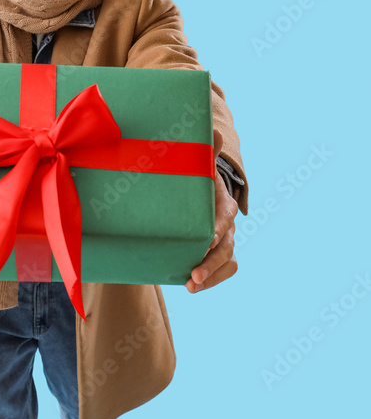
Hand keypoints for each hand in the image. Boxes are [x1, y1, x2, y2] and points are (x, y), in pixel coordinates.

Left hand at [186, 129, 237, 292]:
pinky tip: (190, 287)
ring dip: (212, 276)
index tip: (207, 240)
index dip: (218, 230)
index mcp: (224, 203)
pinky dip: (211, 280)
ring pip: (228, 262)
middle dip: (212, 263)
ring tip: (191, 286)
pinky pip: (221, 270)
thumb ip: (205, 152)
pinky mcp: (214, 253)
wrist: (194, 194)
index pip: (226, 217)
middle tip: (193, 276)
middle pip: (227, 247)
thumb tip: (214, 131)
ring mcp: (223, 241)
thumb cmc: (194, 179)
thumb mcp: (198, 165)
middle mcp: (227, 225)